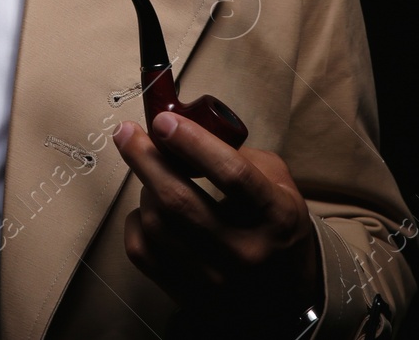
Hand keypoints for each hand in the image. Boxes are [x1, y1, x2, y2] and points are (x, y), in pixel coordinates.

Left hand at [113, 111, 322, 330]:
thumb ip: (237, 153)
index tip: (163, 121)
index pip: (232, 175)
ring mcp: (217, 282)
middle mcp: (246, 253)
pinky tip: (146, 210)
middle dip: (145, 159)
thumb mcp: (277, 181)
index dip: (193, 143)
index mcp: (276, 217)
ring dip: (145, 189)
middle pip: (179, 202)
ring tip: (151, 175)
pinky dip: (136, 223)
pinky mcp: (191, 298)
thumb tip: (183, 131)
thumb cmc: (277, 224)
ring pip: (156, 226)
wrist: (291, 293)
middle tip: (127, 133)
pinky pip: (142, 254)